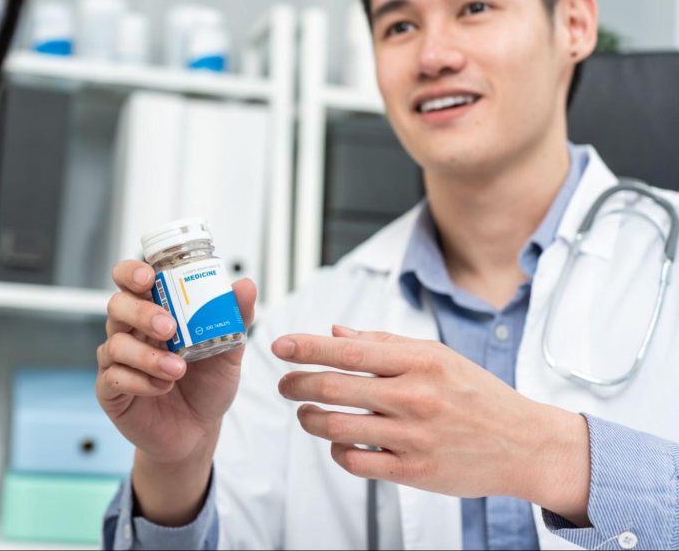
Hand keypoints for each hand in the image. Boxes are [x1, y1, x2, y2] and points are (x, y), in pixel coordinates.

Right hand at [96, 259, 256, 465]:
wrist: (199, 431)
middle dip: (142, 312)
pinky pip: (114, 378)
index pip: (130, 279)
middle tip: (169, 327)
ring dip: (148, 356)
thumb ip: (235, 318)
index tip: (149, 277)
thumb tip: (246, 286)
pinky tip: (162, 387)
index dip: (132, 272)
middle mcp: (131, 331)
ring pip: (115, 343)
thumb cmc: (207, 384)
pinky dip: (140, 381)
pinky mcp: (111, 390)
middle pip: (117, 305)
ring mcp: (117, 360)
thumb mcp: (228, 351)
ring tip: (177, 369)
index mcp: (154, 311)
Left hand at [272, 326, 590, 522]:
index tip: (279, 345)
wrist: (525, 445)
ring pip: (337, 427)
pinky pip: (356, 462)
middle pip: (333, 387)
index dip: (306, 347)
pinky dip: (338, 452)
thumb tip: (336, 333)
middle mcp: (415, 397)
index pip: (348, 350)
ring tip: (306, 414)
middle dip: (296, 384)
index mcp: (420, 361)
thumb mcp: (438, 357)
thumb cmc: (478, 395)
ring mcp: (413, 436)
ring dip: (310, 419)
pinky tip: (339, 443)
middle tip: (284, 384)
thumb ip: (384, 344)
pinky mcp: (413, 471)